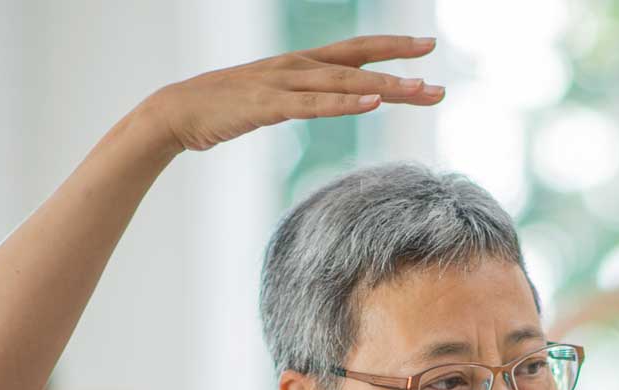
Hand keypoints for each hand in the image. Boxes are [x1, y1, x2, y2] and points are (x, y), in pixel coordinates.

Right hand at [137, 35, 442, 154]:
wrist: (178, 112)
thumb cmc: (226, 108)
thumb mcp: (274, 99)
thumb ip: (305, 98)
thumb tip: (332, 102)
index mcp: (300, 64)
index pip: (355, 51)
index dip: (392, 47)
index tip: (428, 48)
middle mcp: (297, 66)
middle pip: (359, 64)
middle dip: (402, 69)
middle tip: (441, 81)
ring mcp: (283, 84)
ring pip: (344, 83)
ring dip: (385, 87)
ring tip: (421, 92)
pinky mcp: (269, 105)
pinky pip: (314, 104)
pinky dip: (345, 103)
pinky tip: (372, 101)